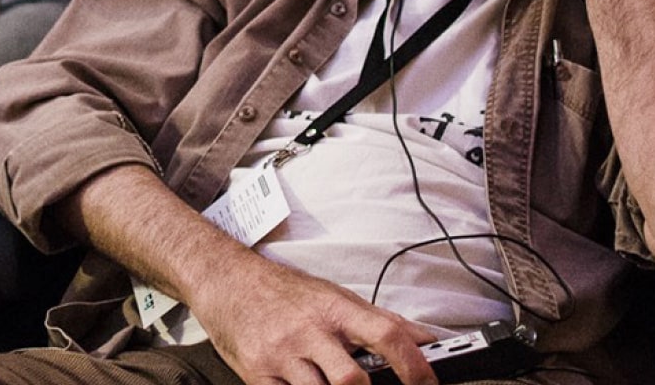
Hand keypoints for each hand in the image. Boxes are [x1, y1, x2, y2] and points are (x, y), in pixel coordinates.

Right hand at [187, 255, 438, 384]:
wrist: (226, 281)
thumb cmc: (283, 291)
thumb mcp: (334, 296)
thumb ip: (380, 320)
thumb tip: (426, 339)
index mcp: (334, 309)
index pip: (386, 334)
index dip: (414, 364)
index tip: (429, 383)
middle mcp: (308, 331)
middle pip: (351, 378)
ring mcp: (281, 354)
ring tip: (331, 382)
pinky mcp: (258, 373)